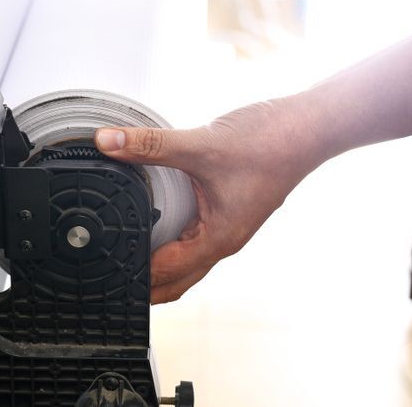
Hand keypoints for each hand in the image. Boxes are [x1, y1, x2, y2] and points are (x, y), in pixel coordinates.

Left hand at [94, 96, 327, 302]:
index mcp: (219, 238)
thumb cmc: (270, 143)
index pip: (166, 276)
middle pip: (177, 279)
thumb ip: (150, 145)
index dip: (133, 277)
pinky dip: (172, 235)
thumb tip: (107, 144)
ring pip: (186, 257)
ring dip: (158, 259)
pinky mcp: (230, 207)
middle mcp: (224, 239)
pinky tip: (154, 215)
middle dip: (144, 283)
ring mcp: (229, 225)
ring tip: (122, 249)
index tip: (103, 274)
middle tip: (106, 272)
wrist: (308, 127)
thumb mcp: (201, 145)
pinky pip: (196, 233)